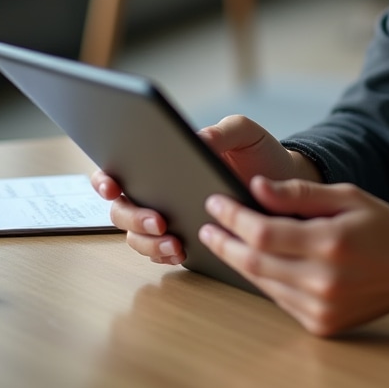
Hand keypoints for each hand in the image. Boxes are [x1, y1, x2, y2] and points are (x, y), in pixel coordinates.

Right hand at [90, 115, 321, 264]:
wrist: (283, 184)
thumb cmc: (258, 153)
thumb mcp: (244, 133)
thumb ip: (222, 131)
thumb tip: (197, 141)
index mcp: (163, 160)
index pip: (119, 168)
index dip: (104, 178)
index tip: (112, 185)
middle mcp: (158, 191)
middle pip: (122, 209)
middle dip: (133, 217)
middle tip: (160, 220)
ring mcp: (168, 218)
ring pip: (137, 237)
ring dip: (148, 243)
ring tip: (174, 243)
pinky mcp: (183, 241)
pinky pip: (160, 253)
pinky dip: (163, 256)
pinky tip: (181, 252)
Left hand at [198, 176, 388, 335]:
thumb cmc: (383, 225)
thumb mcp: (346, 196)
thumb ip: (300, 193)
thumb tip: (257, 187)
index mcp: (331, 242)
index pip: (264, 233)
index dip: (234, 217)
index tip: (215, 202)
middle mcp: (324, 280)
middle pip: (255, 262)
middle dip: (226, 241)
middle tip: (206, 226)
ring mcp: (322, 308)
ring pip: (264, 283)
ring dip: (239, 261)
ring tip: (223, 240)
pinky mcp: (322, 325)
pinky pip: (280, 299)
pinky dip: (264, 279)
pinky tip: (255, 262)